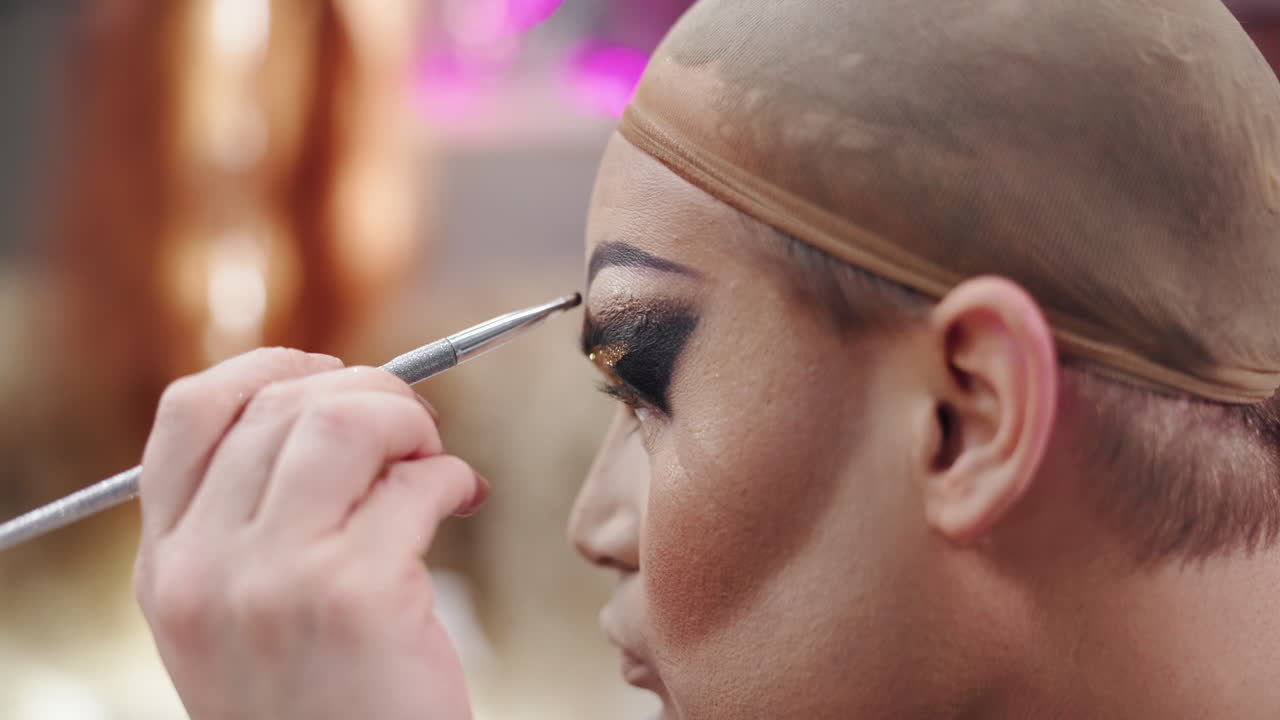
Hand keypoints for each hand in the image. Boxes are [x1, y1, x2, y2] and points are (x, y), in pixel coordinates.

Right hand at [132, 348, 486, 719]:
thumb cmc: (318, 706)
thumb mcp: (241, 619)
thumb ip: (252, 524)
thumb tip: (329, 407)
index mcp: (168, 566)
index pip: (191, 411)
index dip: (269, 368)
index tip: (330, 373)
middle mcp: (206, 568)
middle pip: (280, 404)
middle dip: (367, 393)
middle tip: (412, 428)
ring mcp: (275, 580)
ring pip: (343, 422)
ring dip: (407, 421)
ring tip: (432, 459)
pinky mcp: (357, 595)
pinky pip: (417, 483)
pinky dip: (453, 477)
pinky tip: (462, 503)